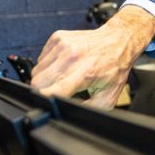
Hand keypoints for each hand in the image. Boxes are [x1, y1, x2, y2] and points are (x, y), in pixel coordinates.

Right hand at [31, 5, 154, 108]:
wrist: (118, 40)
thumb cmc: (114, 67)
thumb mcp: (108, 96)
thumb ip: (89, 109)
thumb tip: (72, 117)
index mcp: (84, 73)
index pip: (53, 90)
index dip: (45, 100)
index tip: (44, 104)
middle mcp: (71, 58)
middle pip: (38, 81)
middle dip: (44, 90)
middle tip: (58, 89)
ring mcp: (63, 45)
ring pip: (36, 70)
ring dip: (45, 76)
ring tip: (63, 75)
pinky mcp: (58, 37)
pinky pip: (41, 57)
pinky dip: (48, 63)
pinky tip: (63, 64)